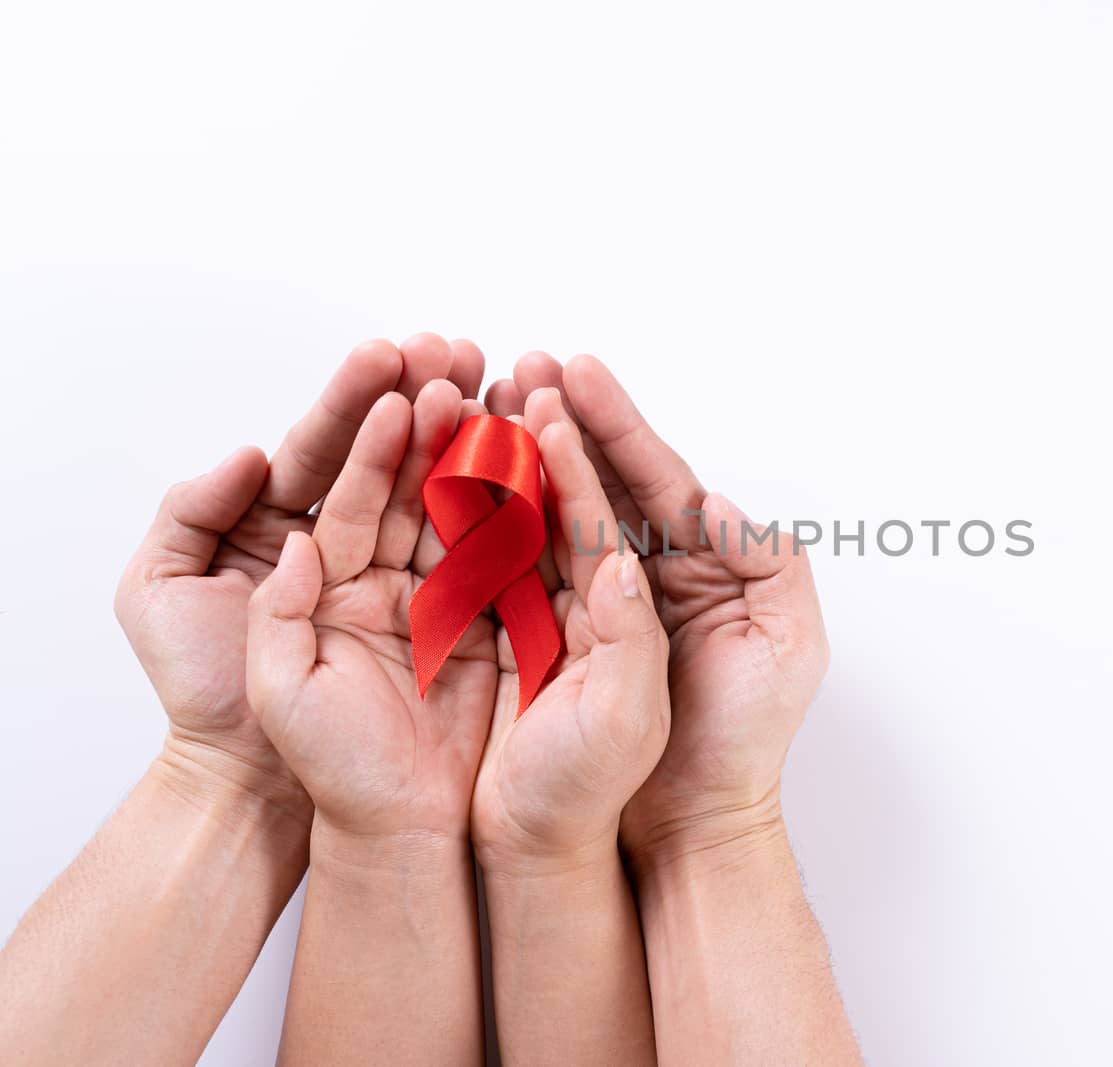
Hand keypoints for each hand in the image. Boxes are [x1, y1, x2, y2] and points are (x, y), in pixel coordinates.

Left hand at [245, 363, 499, 837]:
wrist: (393, 833)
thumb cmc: (320, 767)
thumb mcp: (272, 685)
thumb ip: (274, 609)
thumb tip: (295, 541)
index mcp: (323, 583)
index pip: (344, 493)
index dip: (368, 439)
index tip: (394, 384)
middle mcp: (383, 580)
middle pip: (409, 485)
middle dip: (431, 421)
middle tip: (458, 359)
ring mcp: (442, 599)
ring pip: (463, 509)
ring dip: (482, 450)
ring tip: (505, 391)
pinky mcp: (493, 625)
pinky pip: (511, 560)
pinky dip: (526, 511)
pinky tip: (543, 461)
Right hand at [486, 355, 827, 863]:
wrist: (690, 826)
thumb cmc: (744, 743)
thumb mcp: (787, 648)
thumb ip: (767, 564)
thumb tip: (716, 500)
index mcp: (707, 558)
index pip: (657, 477)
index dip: (617, 425)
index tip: (576, 373)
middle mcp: (651, 568)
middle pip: (602, 479)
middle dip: (561, 421)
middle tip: (518, 367)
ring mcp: (601, 599)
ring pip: (556, 513)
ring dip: (522, 458)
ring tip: (481, 403)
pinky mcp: (558, 634)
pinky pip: (525, 570)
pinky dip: (495, 524)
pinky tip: (461, 479)